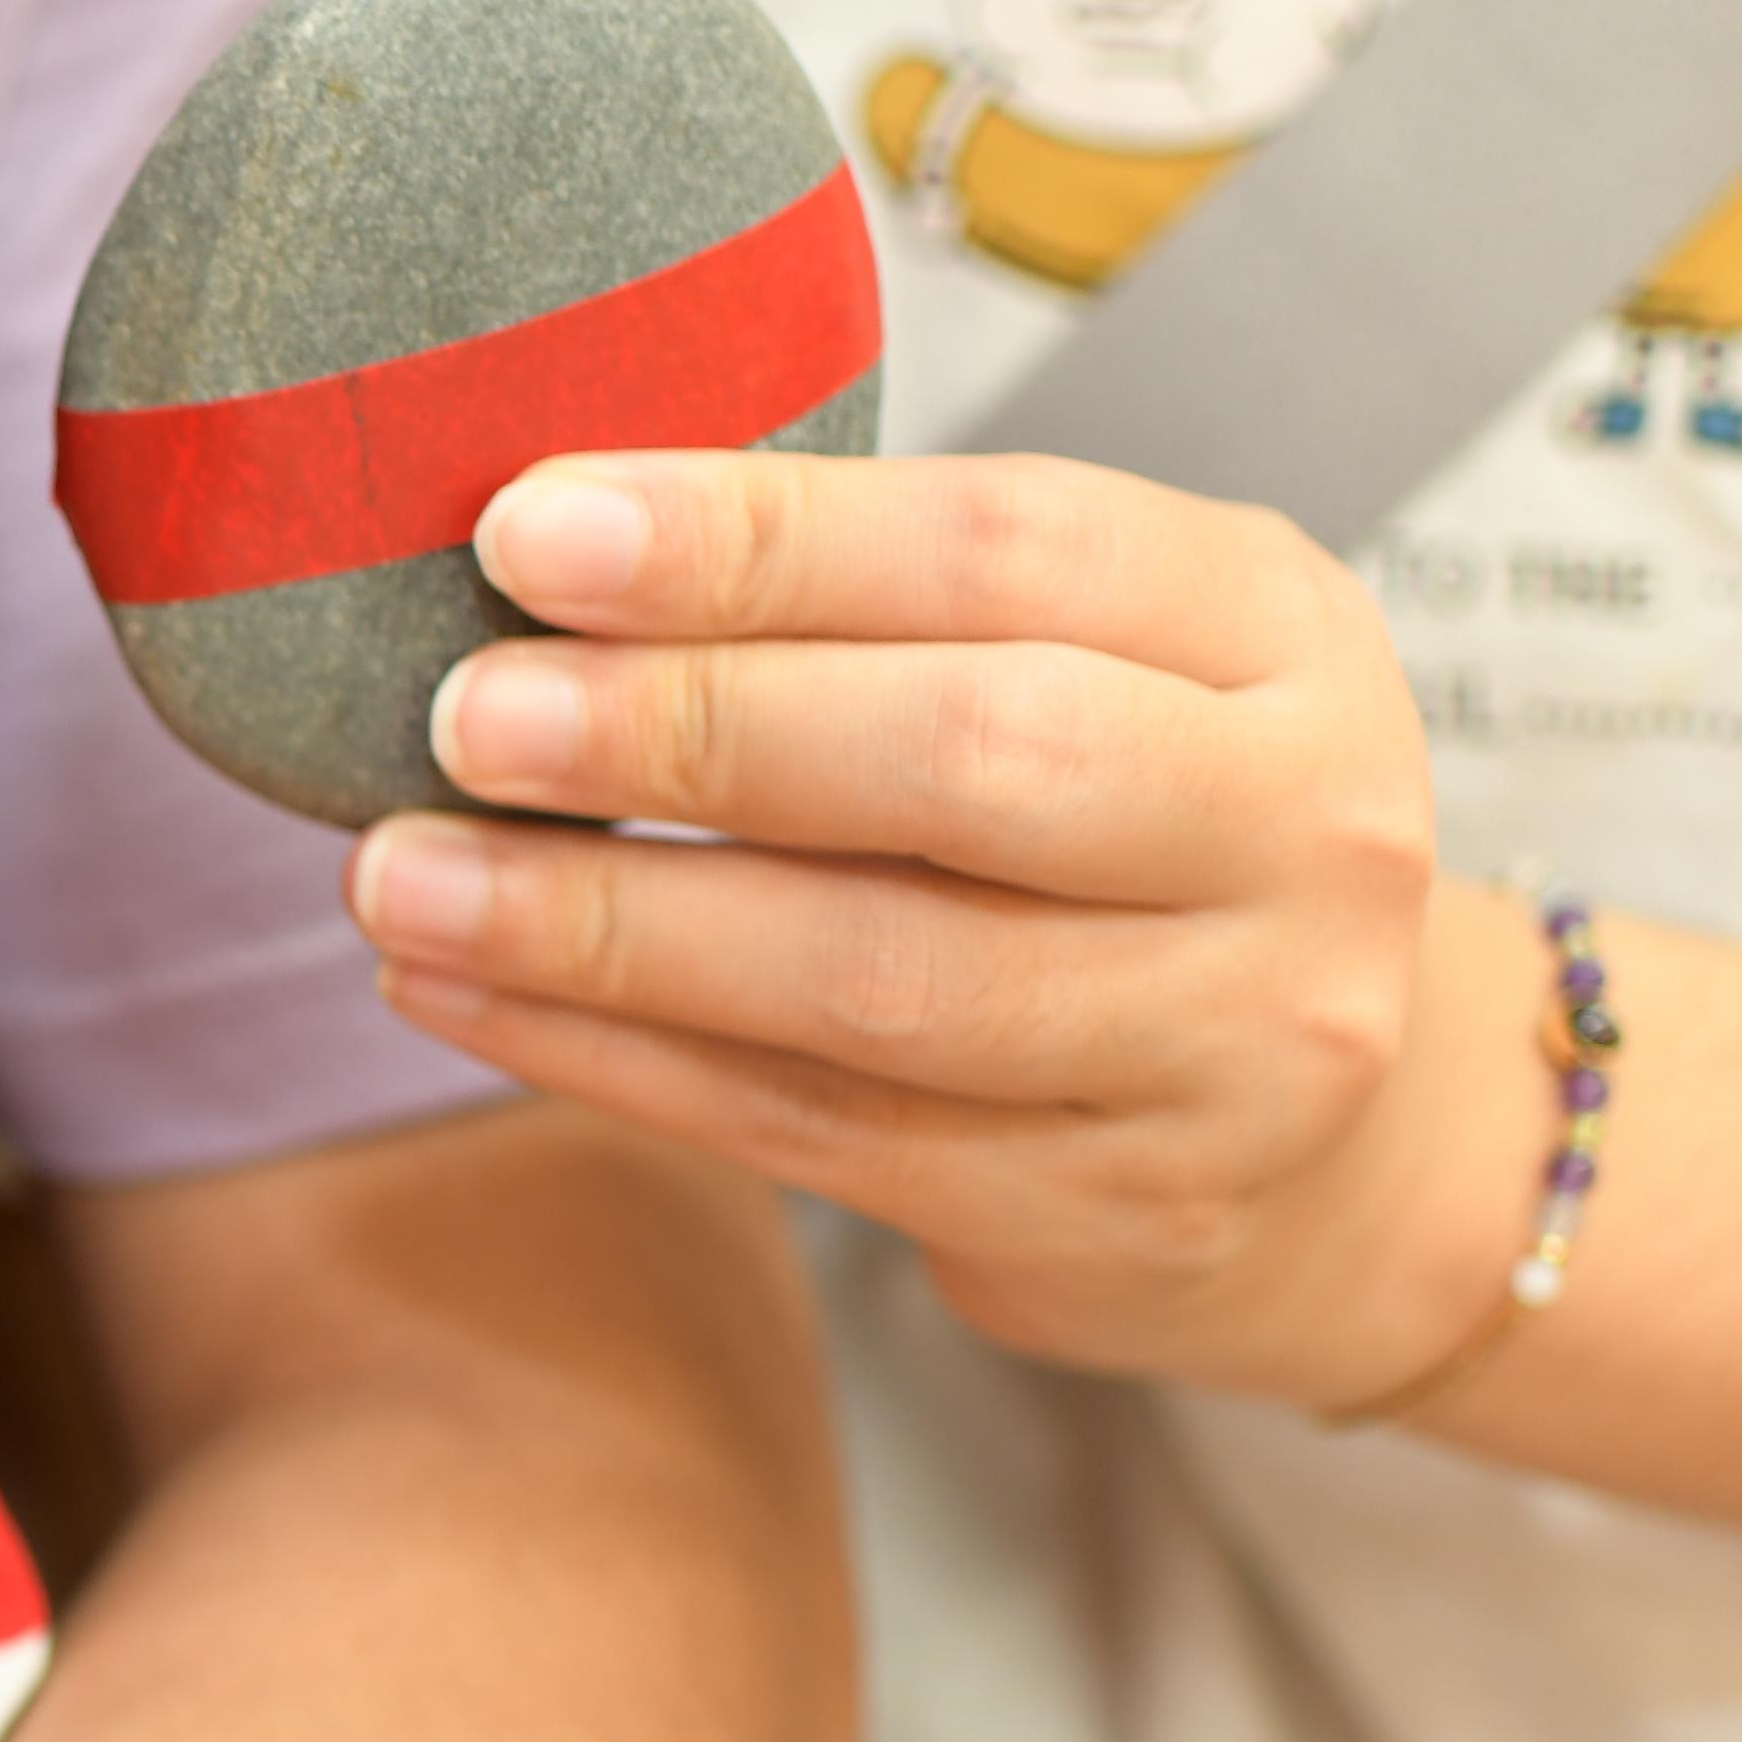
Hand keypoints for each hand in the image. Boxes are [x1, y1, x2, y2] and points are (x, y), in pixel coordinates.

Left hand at [341, 449, 1538, 1411]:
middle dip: (683, 732)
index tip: (528, 531)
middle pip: (964, 762)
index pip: (1006, 550)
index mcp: (1273, 631)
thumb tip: (540, 545)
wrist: (1341, 1135)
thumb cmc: (1137, 829)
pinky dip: (613, 1061)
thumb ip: (875, 597)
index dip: (755, 540)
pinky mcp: (1117, 1209)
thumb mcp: (1094, 654)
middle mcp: (1296, 831)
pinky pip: (816, 1135)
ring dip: (602, 929)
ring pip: (873, 982)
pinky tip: (461, 993)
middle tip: (464, 716)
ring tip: (400, 877)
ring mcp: (1230, 1042)